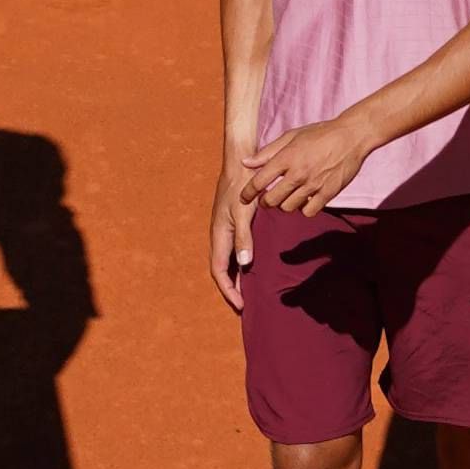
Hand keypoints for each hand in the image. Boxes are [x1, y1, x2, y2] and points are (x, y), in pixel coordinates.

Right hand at [208, 172, 256, 312]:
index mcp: (219, 234)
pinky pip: (233, 249)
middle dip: (231, 288)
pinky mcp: (232, 222)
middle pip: (221, 268)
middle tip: (245, 305)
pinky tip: (251, 265)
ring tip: (249, 291)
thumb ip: (244, 239)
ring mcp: (225, 228)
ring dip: (236, 276)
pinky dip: (240, 263)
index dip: (228, 289)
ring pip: (227, 260)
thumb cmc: (242, 187)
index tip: (240, 305)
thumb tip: (244, 265)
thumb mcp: (244, 213)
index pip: (218, 270)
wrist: (240, 163)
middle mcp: (219, 234)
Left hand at [240, 117, 373, 215]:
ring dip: (284, 205)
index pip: (259, 182)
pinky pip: (308, 211)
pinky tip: (305, 200)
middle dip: (265, 202)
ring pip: (288, 208)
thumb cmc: (319, 134)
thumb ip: (267, 152)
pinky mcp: (328, 193)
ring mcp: (313, 185)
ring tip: (288, 196)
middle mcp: (298, 173)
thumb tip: (245, 163)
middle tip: (267, 198)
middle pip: (271, 200)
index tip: (244, 198)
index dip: (247, 193)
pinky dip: (304, 209)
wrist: (351, 137)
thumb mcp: (290, 137)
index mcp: (286, 158)